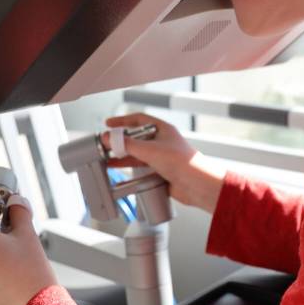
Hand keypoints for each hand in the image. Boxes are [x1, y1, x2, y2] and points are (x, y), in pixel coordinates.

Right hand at [104, 113, 225, 212]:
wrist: (197, 185)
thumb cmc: (181, 162)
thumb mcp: (149, 150)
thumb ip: (126, 144)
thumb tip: (109, 138)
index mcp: (163, 130)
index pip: (139, 120)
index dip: (123, 121)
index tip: (109, 124)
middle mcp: (162, 142)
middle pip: (137, 138)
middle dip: (121, 142)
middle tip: (106, 145)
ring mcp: (162, 157)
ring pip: (138, 155)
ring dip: (123, 157)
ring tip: (107, 160)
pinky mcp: (162, 172)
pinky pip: (143, 169)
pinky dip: (131, 170)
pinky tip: (121, 174)